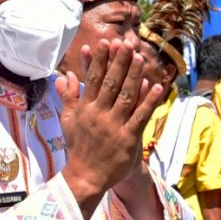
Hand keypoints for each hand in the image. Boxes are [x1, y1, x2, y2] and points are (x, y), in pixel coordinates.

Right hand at [57, 37, 161, 217]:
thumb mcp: (68, 121)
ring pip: (126, 96)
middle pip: (111, 83)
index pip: (93, 79)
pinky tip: (156, 86)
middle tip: (127, 42)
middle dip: (119, 61)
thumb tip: (64, 76)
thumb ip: (67, 97)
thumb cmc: (78, 147)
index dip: (100, 60)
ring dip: (134, 75)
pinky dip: (148, 101)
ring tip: (140, 57)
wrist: (86, 176)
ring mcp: (114, 126)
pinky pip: (140, 116)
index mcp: (85, 109)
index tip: (105, 42)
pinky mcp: (128, 138)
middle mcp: (99, 114)